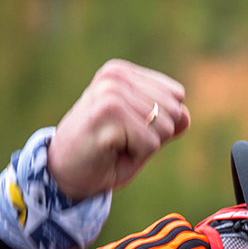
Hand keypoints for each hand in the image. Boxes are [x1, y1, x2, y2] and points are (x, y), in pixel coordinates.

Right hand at [48, 60, 190, 199]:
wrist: (62, 175)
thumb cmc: (105, 154)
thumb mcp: (143, 134)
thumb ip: (167, 121)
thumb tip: (185, 115)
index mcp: (122, 73)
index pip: (176, 96)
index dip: (160, 123)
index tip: (128, 130)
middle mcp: (115, 77)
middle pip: (173, 112)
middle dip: (155, 136)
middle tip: (122, 141)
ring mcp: (110, 94)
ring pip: (164, 128)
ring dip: (144, 147)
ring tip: (116, 146)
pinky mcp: (107, 115)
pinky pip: (150, 144)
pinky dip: (136, 157)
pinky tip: (110, 152)